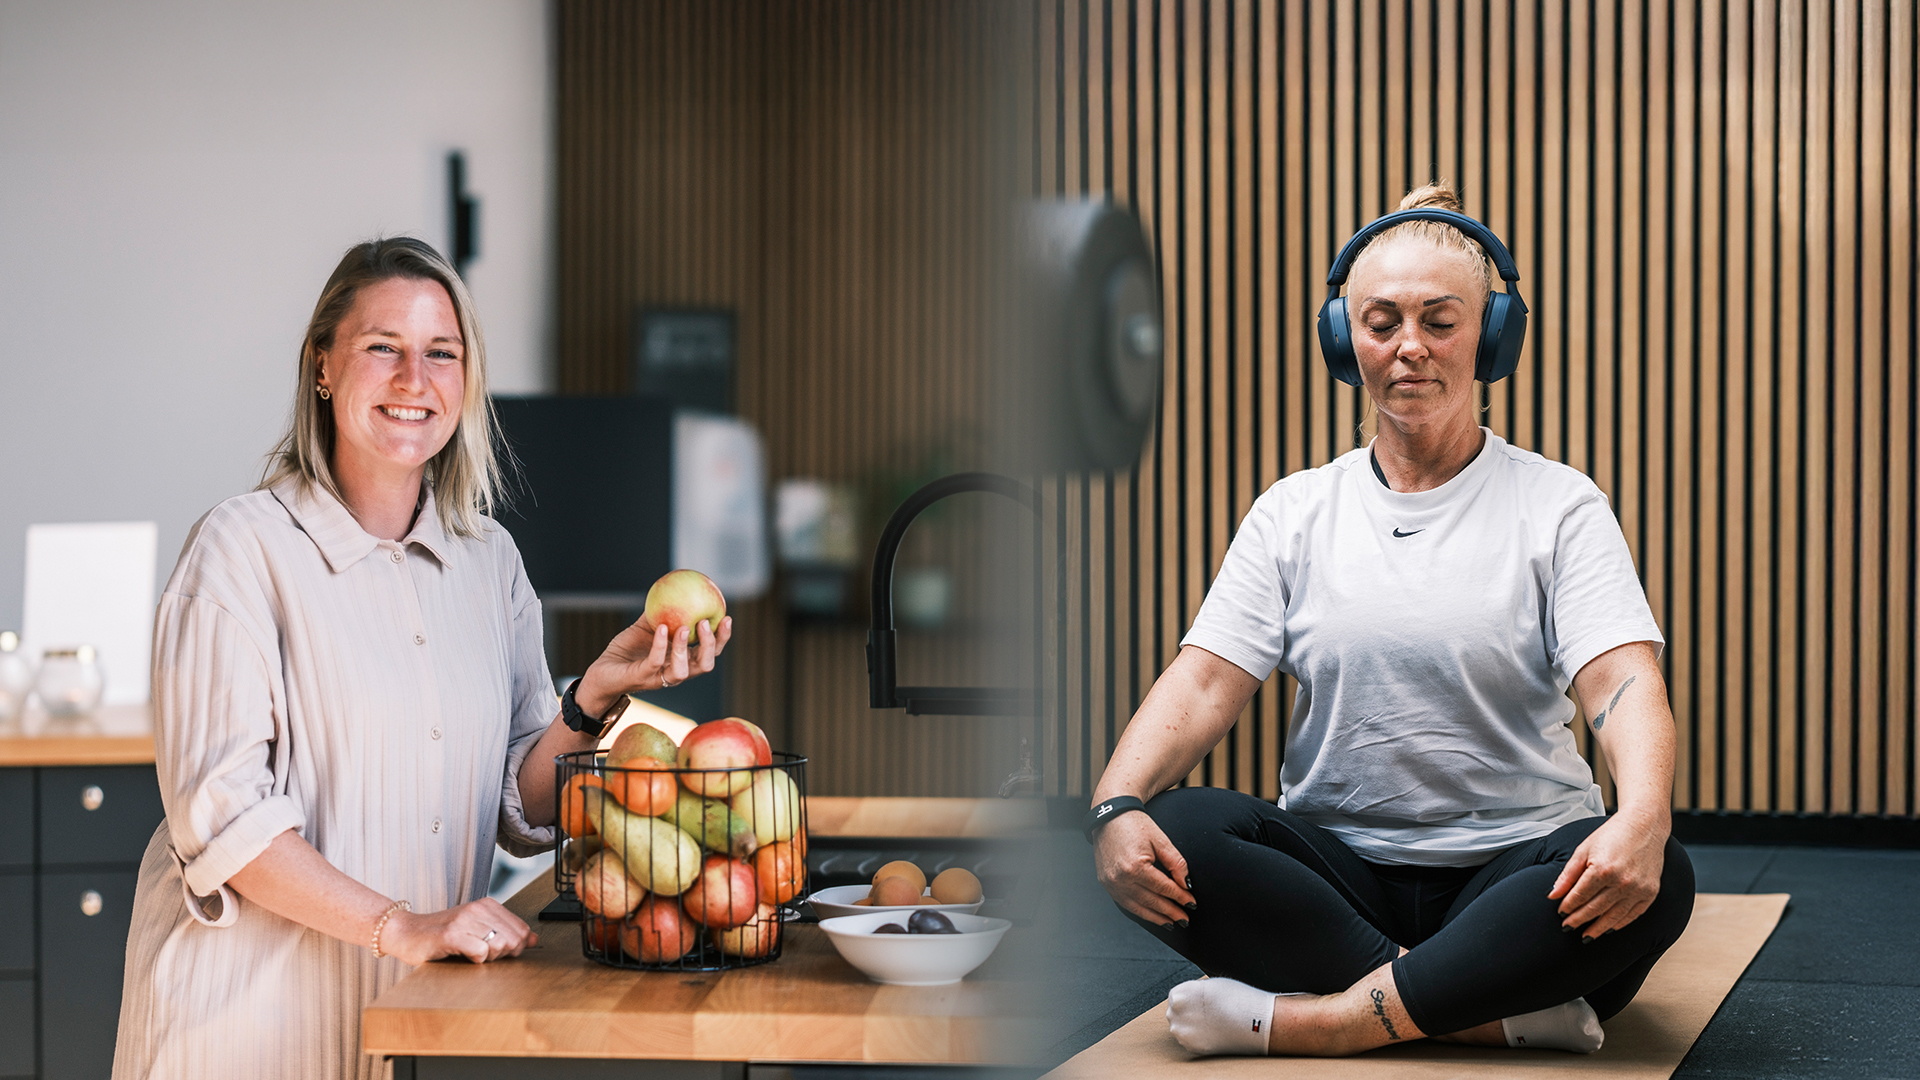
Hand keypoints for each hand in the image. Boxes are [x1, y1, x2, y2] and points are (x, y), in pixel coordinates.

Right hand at [383, 898, 536, 964]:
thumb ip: (507, 933)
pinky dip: (475, 960)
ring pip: (500, 945)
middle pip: (514, 939)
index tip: (496, 951)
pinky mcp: (451, 934)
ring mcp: (465, 920)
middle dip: (503, 954)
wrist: (405, 933)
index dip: (515, 947)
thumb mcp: (478, 931)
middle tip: (482, 954)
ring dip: (488, 958)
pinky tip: (462, 956)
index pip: (523, 930)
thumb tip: (535, 940)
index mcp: (488, 905)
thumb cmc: (441, 935)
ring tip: (470, 954)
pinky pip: (480, 953)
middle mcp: (478, 909)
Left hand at [578, 615, 732, 712]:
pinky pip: (655, 661)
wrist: (601, 673)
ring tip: (685, 627)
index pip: (709, 653)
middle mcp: (675, 672)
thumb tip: (673, 587)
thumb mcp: (644, 628)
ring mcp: (659, 678)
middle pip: (704, 665)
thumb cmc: (625, 652)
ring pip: (683, 670)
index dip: (722, 638)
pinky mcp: (642, 677)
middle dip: (711, 646)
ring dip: (686, 648)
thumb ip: (659, 613)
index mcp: (681, 661)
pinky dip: (660, 644)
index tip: (727, 617)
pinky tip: (661, 627)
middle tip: (709, 623)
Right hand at [1094, 810, 1196, 926]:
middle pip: (1152, 901)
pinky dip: (1141, 911)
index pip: (1164, 888)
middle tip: (1185, 919)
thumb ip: (1177, 864)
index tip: (1192, 903)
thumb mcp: (1161, 840)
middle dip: (1171, 912)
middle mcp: (1121, 878)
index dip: (1180, 897)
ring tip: (1172, 923)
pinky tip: (1152, 915)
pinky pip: (1125, 903)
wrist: (1109, 816)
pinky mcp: (1106, 884)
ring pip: (1138, 908)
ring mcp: (1111, 883)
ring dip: (1157, 917)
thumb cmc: (1134, 824)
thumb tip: (1187, 885)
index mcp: (1136, 866)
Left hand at [1547, 813, 1666, 939]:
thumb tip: (1553, 895)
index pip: (1580, 895)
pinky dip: (1619, 924)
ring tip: (1585, 936)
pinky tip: (1609, 929)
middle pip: (1595, 908)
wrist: (1644, 827)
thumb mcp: (1584, 850)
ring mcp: (1638, 889)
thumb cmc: (1610, 835)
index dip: (1568, 906)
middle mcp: (1622, 882)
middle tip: (1567, 928)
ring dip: (1598, 928)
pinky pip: (1633, 915)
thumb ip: (1568, 874)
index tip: (1560, 914)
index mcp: (1602, 869)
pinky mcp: (1651, 893)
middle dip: (1579, 920)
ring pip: (1614, 917)